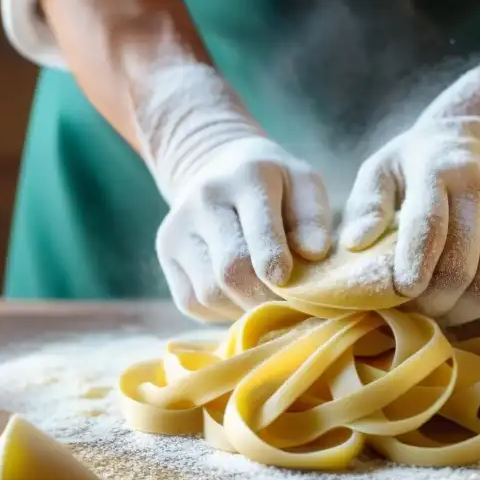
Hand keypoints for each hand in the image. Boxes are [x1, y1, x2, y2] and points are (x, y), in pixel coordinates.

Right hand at [131, 62, 331, 319]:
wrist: (219, 168)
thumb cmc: (276, 186)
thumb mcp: (304, 185)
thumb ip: (313, 218)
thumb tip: (313, 253)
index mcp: (247, 177)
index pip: (259, 231)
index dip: (275, 263)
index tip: (288, 281)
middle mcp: (203, 199)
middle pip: (231, 271)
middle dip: (264, 298)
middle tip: (288, 305)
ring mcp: (178, 228)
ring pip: (210, 293)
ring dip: (243, 307)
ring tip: (265, 297)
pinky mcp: (166, 253)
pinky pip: (192, 302)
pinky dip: (221, 311)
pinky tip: (239, 296)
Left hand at [340, 63, 479, 325]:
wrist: (476, 140)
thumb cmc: (416, 164)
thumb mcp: (381, 169)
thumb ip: (367, 205)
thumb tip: (356, 243)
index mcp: (440, 170)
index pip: (430, 224)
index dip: (416, 264)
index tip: (402, 291)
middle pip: (462, 267)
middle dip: (433, 301)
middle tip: (412, 309)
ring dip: (462, 311)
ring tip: (438, 311)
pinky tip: (469, 304)